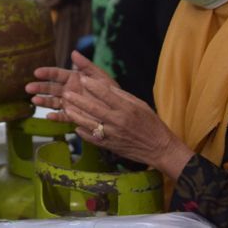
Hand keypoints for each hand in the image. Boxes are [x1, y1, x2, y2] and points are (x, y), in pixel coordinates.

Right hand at [25, 50, 116, 109]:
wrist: (118, 109)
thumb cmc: (109, 90)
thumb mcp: (99, 76)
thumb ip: (86, 65)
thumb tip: (73, 52)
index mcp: (73, 78)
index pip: (56, 74)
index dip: (46, 73)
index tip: (36, 72)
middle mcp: (68, 90)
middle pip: (51, 88)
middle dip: (39, 87)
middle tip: (28, 88)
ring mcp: (69, 103)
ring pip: (53, 102)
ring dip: (43, 101)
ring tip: (34, 100)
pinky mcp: (73, 115)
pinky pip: (62, 117)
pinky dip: (55, 117)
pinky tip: (48, 116)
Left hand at [60, 74, 193, 179]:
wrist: (160, 149)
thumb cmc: (151, 124)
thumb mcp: (141, 105)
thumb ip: (123, 97)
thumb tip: (106, 87)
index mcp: (127, 109)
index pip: (106, 94)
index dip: (93, 86)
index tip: (82, 78)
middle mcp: (119, 122)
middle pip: (94, 109)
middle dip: (78, 100)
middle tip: (67, 93)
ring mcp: (114, 135)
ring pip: (90, 125)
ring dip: (76, 116)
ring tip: (66, 109)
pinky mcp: (111, 146)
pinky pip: (93, 139)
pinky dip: (83, 133)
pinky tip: (76, 127)